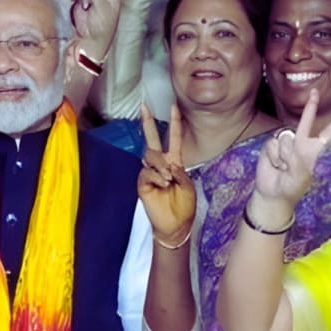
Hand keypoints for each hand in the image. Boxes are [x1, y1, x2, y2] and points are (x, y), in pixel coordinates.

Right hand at [137, 103, 195, 247]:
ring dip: (161, 164)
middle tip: (144, 105)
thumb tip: (166, 165)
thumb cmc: (184, 205)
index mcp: (175, 162)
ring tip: (168, 178)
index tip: (174, 105)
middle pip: (153, 139)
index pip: (174, 138)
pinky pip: (147, 171)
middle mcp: (161, 164)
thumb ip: (179, 171)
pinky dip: (156, 176)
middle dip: (148, 122)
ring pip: (151, 155)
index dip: (175, 122)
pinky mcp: (142, 183)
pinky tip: (163, 184)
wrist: (175, 224)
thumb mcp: (188, 185)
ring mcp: (150, 173)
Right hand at [254, 89, 330, 204]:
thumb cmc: (292, 187)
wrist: (272, 193)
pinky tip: (275, 165)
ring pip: (286, 138)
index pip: (328, 134)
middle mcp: (301, 144)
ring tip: (284, 168)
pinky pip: (273, 144)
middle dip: (310, 107)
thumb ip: (300, 158)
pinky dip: (274, 157)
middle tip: (314, 92)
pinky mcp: (271, 145)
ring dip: (284, 156)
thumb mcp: (302, 175)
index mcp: (314, 152)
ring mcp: (286, 143)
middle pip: (305, 122)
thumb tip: (294, 144)